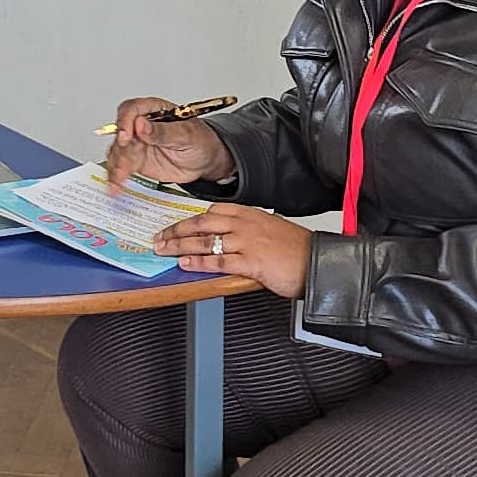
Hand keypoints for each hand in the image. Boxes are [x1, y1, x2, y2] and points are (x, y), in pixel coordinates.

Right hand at [104, 98, 229, 190]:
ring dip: (116, 166)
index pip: (132, 109)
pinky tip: (116, 186)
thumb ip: (163, 131)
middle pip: (121, 132)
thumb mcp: (186, 135)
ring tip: (118, 180)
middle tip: (122, 163)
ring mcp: (137, 143)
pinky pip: (121, 167)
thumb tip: (141, 124)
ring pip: (118, 151)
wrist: (205, 162)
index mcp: (154, 110)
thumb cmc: (200, 141)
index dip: (125, 121)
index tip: (126, 136)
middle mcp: (141, 125)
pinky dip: (117, 177)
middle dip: (119, 149)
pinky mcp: (136, 161)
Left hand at [157, 202, 311, 298]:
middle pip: (202, 224)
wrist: (318, 261)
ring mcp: (247, 242)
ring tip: (164, 251)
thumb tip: (228, 238)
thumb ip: (248, 230)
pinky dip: (198, 263)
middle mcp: (245, 225)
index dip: (189, 219)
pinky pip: (218, 261)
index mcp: (249, 214)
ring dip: (180, 247)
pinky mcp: (251, 262)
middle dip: (177, 231)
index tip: (175, 225)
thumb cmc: (296, 249)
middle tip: (159, 238)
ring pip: (205, 242)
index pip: (212, 211)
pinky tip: (185, 264)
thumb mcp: (271, 229)